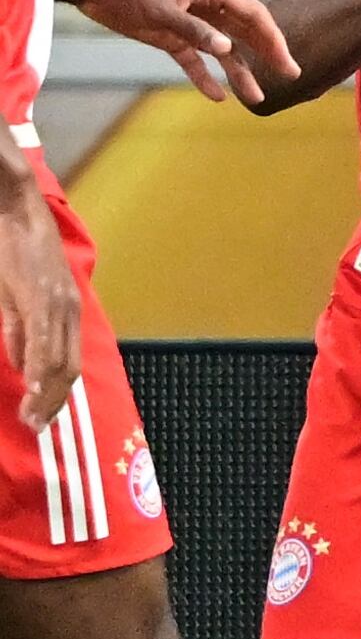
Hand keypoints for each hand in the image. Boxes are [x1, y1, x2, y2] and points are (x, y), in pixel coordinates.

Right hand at [0, 178, 77, 430]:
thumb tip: (20, 363)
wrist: (13, 211)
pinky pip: (44, 340)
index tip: (40, 419)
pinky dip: (38, 369)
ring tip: (32, 418)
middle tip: (36, 427)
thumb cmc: (14, 250)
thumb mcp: (19, 296)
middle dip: (52, 402)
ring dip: (46, 394)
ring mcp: (58, 303)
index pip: (68, 363)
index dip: (56, 394)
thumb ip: (21, 329)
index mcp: (67, 310)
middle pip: (68, 368)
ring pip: (59, 360)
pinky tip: (31, 388)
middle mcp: (70, 309)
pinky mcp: (42, 296)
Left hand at [70, 0, 299, 103]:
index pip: (253, 15)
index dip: (273, 39)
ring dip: (237, 71)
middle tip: (289, 75)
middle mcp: (204, 5)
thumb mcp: (160, 9)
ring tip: (255, 97)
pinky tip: (216, 95)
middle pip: (244, 31)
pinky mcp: (166, 34)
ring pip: (220, 49)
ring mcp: (186, 21)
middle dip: (266, 54)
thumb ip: (194, 30)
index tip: (287, 62)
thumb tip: (227, 49)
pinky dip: (203, 76)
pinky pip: (191, 59)